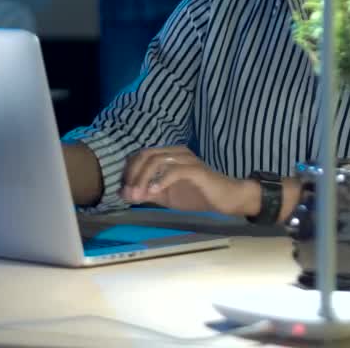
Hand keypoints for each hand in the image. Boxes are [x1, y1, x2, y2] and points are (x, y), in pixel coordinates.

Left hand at [120, 146, 255, 215]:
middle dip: (133, 174)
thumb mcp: (166, 196)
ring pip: (157, 160)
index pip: (140, 155)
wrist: (227, 199)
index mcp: (168, 154)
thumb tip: (124, 195)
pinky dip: (161, 180)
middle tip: (128, 193)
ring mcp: (186, 159)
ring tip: (138, 195)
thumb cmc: (197, 195)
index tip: (122, 190)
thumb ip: (146, 193)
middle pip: (145, 155)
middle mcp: (176, 152)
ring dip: (143, 178)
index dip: (128, 171)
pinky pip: (174, 170)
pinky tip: (154, 192)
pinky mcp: (196, 169)